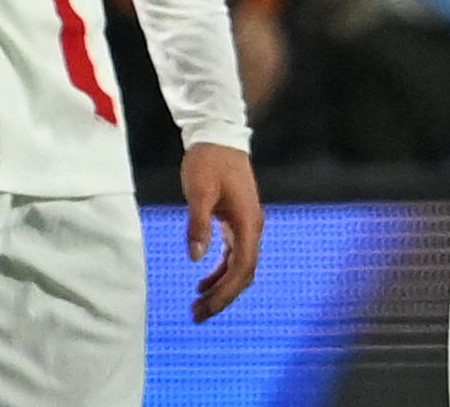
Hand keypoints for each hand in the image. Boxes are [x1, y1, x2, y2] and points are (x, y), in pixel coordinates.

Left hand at [181, 143, 261, 321]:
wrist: (218, 135)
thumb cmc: (209, 160)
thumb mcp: (199, 190)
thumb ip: (198, 223)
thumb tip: (196, 258)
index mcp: (248, 222)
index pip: (242, 268)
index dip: (224, 292)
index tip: (204, 307)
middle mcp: (253, 227)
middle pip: (244, 273)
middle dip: (222, 297)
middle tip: (197, 315)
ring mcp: (247, 224)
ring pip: (240, 266)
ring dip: (221, 287)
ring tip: (198, 304)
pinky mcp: (238, 220)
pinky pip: (234, 255)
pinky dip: (221, 271)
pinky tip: (204, 281)